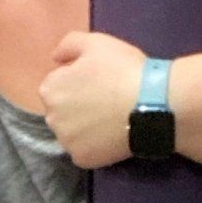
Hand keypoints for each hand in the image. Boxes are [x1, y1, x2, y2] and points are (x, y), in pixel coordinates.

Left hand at [41, 31, 147, 169]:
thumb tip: (55, 58)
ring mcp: (66, 142)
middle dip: (77, 105)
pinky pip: (84, 151)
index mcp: (50, 89)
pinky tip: (111, 134)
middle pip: (61, 111)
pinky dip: (95, 145)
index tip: (97, 81)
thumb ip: (68, 45)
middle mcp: (51, 118)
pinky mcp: (82, 159)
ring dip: (84, 127)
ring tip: (110, 119)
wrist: (151, 104)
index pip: (57, 85)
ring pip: (72, 133)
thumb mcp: (95, 42)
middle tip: (105, 100)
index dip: (78, 81)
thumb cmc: (122, 70)